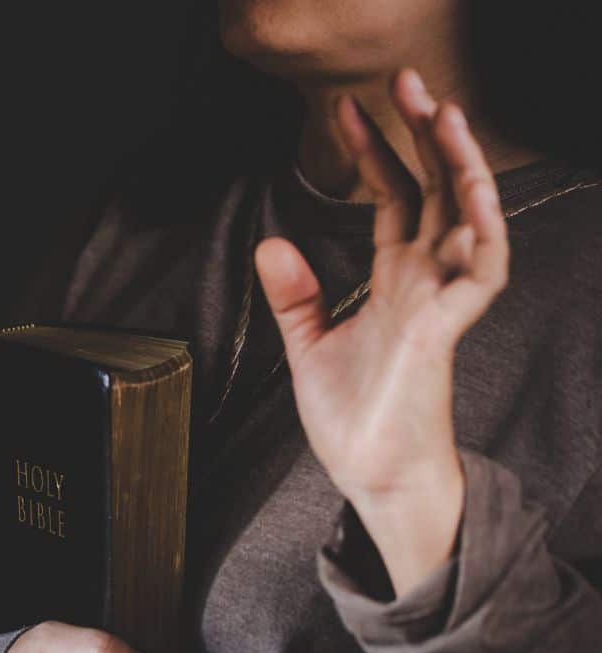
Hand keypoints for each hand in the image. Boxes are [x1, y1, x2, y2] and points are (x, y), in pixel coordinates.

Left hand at [254, 67, 504, 594]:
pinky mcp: (443, 332)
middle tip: (405, 81)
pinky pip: (480, 273)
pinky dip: (481, 232)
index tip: (344, 108)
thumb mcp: (308, 344)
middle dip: (422, 135)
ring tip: (444, 113)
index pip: (392, 198)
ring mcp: (438, 303)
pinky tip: (471, 191)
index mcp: (393, 280)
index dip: (373, 151)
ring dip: (459, 165)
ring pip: (465, 220)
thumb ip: (295, 294)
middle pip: (434, 191)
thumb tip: (269, 242)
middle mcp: (423, 281)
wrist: (369, 473)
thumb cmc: (351, 414)